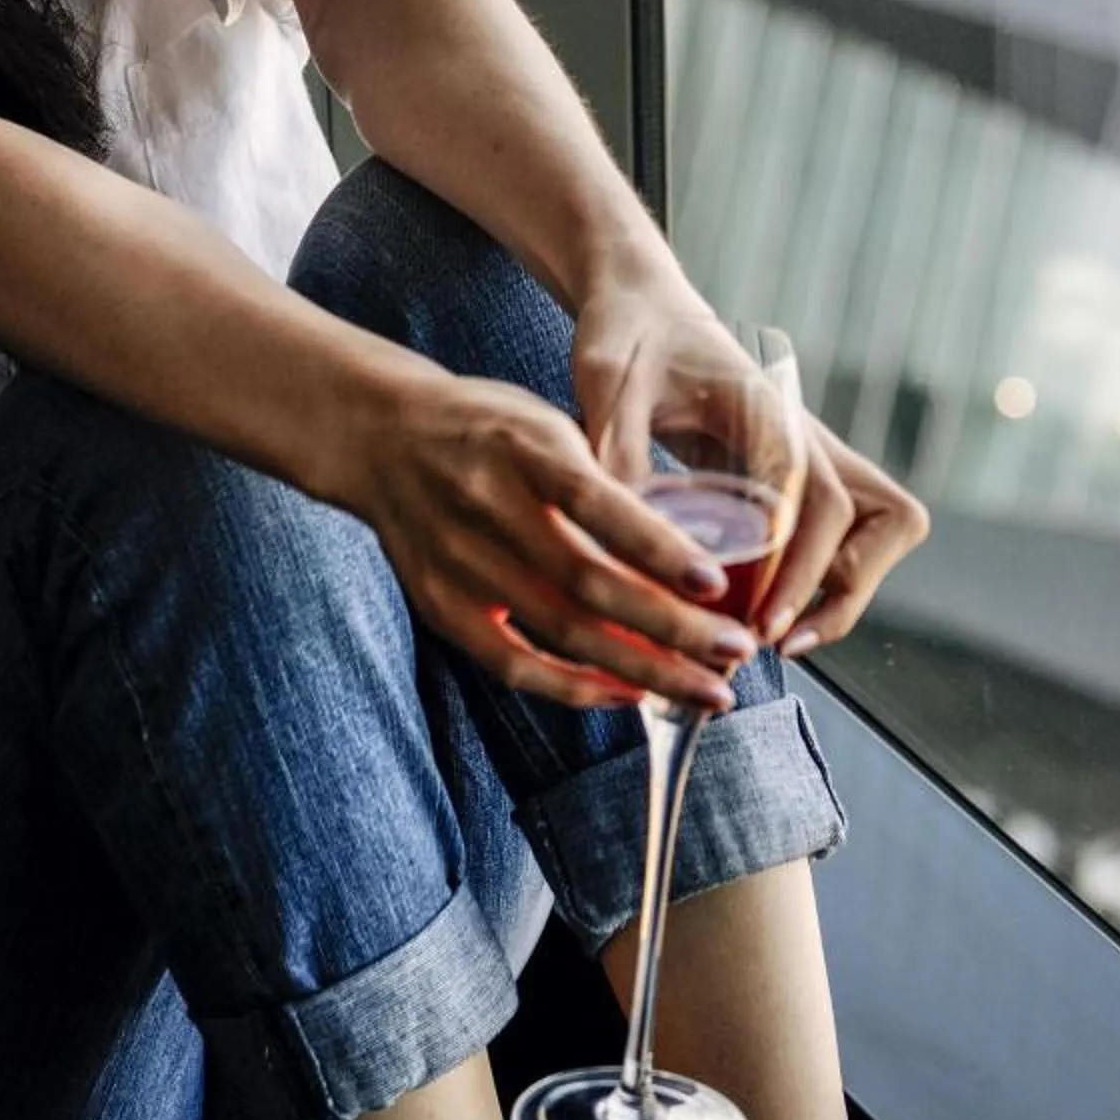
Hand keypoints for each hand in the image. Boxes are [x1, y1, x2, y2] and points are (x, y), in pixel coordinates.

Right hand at [340, 361, 761, 713]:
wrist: (382, 437)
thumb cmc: (489, 427)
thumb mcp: (548, 424)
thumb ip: (606, 479)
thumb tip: (687, 550)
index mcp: (524, 449)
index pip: (598, 504)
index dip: (657, 549)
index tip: (716, 584)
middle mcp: (489, 508)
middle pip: (589, 583)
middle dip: (672, 627)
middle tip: (738, 652)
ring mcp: (461, 565)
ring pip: (563, 632)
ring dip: (643, 669)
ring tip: (708, 688)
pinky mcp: (442, 606)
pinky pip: (514, 664)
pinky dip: (576, 687)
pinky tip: (631, 694)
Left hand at [570, 264, 930, 659]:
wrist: (640, 302)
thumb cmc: (626, 333)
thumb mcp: (607, 382)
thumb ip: (618, 450)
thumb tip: (624, 534)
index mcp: (771, 411)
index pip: (821, 499)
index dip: (803, 570)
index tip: (764, 624)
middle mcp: (804, 436)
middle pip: (879, 521)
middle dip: (841, 590)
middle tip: (772, 639)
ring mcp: (806, 457)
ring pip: (873, 532)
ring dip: (841, 590)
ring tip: (773, 637)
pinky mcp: (790, 477)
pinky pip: (836, 537)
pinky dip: (817, 581)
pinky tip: (758, 614)